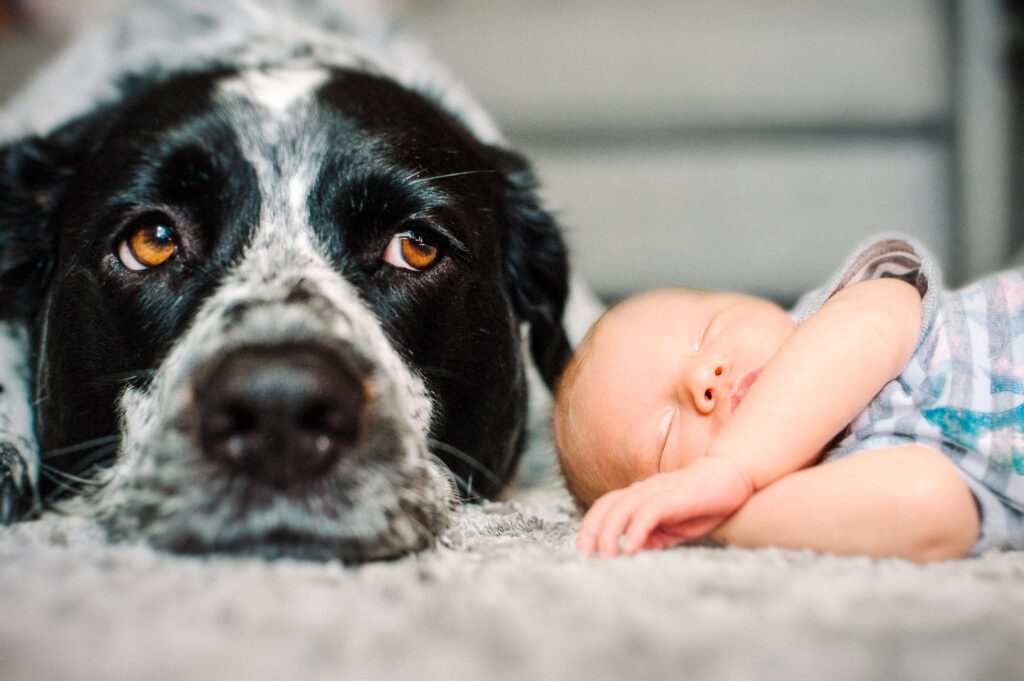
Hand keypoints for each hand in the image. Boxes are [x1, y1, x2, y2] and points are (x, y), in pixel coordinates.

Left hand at [576, 456, 752, 557]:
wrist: (732, 476)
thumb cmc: (704, 502)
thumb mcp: (675, 526)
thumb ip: (654, 535)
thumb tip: (634, 548)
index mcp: (642, 494)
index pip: (607, 505)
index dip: (591, 525)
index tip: (584, 550)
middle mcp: (645, 490)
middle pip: (607, 505)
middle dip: (592, 531)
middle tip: (588, 557)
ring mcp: (658, 491)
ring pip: (622, 509)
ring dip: (610, 534)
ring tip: (607, 558)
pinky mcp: (674, 496)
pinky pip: (647, 513)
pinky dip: (635, 531)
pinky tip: (631, 549)